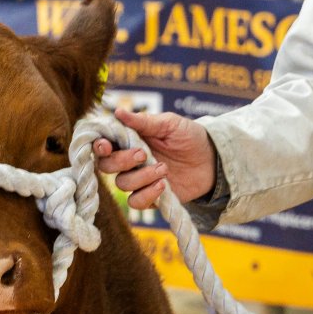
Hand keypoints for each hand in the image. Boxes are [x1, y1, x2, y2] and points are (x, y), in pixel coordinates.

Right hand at [92, 107, 216, 211]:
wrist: (213, 160)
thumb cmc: (190, 137)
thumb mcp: (169, 124)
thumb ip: (144, 121)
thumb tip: (118, 112)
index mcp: (130, 140)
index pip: (103, 144)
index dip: (99, 146)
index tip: (107, 145)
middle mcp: (130, 161)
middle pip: (107, 166)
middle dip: (122, 161)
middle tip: (143, 154)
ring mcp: (139, 180)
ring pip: (122, 184)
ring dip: (141, 177)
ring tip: (164, 168)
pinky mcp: (151, 197)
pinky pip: (136, 202)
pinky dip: (147, 194)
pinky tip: (164, 185)